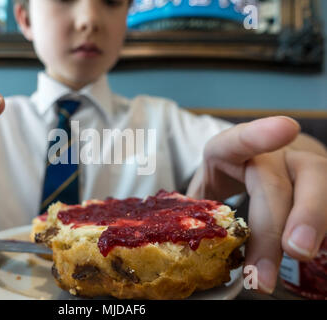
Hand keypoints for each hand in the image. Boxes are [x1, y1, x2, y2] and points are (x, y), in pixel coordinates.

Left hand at [187, 116, 326, 293]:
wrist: (273, 164)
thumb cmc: (233, 176)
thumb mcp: (209, 186)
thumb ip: (196, 208)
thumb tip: (177, 243)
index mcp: (232, 151)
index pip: (240, 140)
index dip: (259, 135)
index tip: (286, 128)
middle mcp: (271, 155)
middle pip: (277, 182)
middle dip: (276, 221)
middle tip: (287, 251)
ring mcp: (300, 166)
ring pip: (315, 184)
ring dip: (311, 221)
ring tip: (301, 254)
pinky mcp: (319, 182)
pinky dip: (323, 226)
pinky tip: (318, 248)